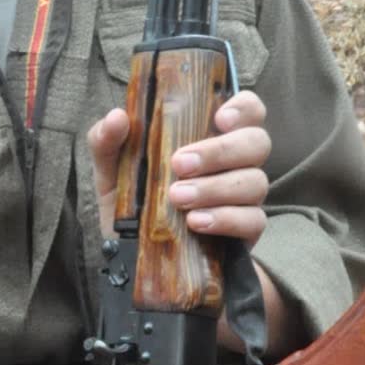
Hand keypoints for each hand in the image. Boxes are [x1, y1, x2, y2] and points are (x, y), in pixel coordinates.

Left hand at [87, 89, 271, 244]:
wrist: (133, 256)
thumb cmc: (132, 200)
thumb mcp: (111, 169)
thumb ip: (108, 140)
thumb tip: (117, 117)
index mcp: (212, 136)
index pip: (249, 110)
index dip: (243, 109)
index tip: (219, 119)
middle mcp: (236, 163)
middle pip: (257, 142)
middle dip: (220, 151)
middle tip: (179, 164)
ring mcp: (244, 198)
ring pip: (256, 181)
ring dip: (216, 187)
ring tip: (178, 198)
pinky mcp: (245, 232)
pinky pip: (254, 220)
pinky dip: (225, 218)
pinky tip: (196, 222)